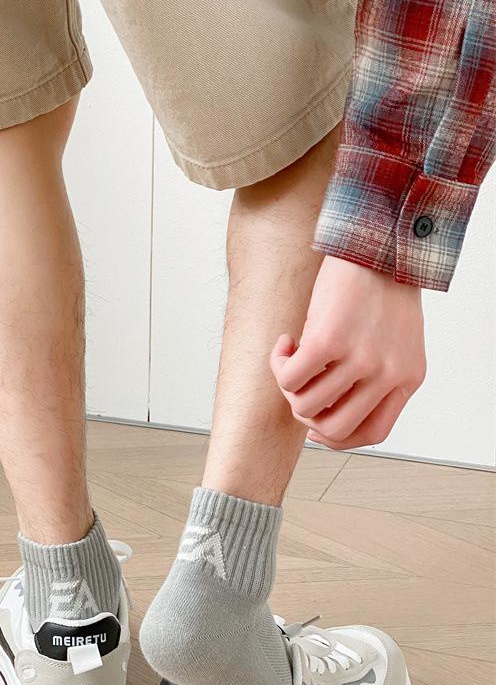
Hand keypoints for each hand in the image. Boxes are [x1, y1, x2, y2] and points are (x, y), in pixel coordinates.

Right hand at [269, 256, 425, 449]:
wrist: (378, 245)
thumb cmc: (383, 289)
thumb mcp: (396, 342)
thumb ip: (378, 376)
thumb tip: (331, 407)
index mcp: (407, 379)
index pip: (373, 433)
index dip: (339, 439)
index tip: (317, 428)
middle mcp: (387, 374)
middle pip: (335, 428)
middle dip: (307, 416)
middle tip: (299, 388)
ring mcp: (359, 360)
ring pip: (305, 405)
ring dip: (288, 385)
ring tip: (292, 356)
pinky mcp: (328, 340)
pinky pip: (289, 377)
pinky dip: (278, 363)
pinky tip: (285, 342)